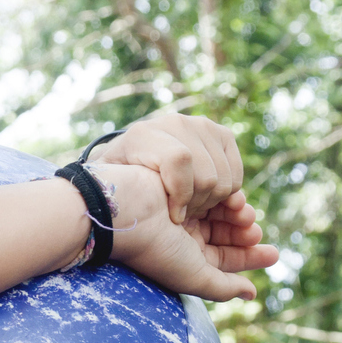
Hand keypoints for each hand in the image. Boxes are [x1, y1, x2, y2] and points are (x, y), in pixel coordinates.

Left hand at [88, 114, 243, 225]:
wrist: (132, 161)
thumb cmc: (117, 183)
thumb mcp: (106, 189)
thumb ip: (108, 191)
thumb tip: (107, 203)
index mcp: (141, 136)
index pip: (179, 160)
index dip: (181, 195)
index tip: (174, 219)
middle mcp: (173, 123)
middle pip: (207, 175)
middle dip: (196, 205)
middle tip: (180, 215)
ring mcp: (200, 125)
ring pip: (224, 178)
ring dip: (211, 201)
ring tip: (189, 206)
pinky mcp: (221, 135)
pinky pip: (236, 173)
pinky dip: (226, 192)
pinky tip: (204, 197)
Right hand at [99, 164, 277, 301]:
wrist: (125, 213)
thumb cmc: (155, 248)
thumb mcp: (194, 275)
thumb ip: (222, 287)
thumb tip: (252, 293)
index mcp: (182, 258)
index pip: (222, 258)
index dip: (249, 256)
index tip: (273, 253)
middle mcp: (182, 235)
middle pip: (224, 234)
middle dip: (244, 233)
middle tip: (256, 231)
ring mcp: (182, 209)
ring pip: (221, 211)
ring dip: (238, 214)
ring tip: (245, 214)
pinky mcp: (182, 186)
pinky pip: (214, 189)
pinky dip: (226, 195)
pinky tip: (232, 199)